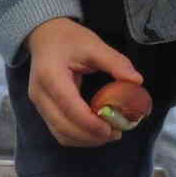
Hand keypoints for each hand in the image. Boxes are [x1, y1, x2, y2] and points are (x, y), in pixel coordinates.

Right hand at [25, 17, 142, 146]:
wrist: (44, 36)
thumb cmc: (69, 39)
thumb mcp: (94, 45)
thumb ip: (115, 62)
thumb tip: (136, 81)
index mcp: (51, 75)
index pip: (69, 106)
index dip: (90, 122)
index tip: (113, 129)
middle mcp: (40, 94)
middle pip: (63, 127)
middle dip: (91, 136)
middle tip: (116, 133)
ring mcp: (39, 104)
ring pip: (60, 134)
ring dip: (85, 140)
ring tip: (108, 134)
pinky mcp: (42, 110)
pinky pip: (59, 131)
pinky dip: (78, 136)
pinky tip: (95, 131)